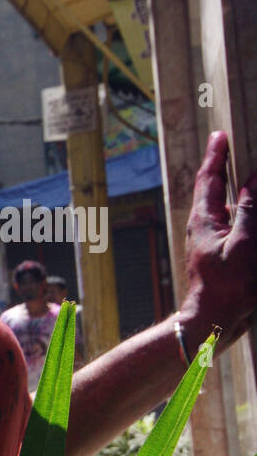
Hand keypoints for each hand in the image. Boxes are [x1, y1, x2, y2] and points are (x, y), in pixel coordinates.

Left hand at [178, 131, 256, 353]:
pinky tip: (246, 204)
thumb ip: (249, 211)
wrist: (210, 321)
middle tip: (227, 143)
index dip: (216, 155)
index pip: (209, 178)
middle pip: (213, 187)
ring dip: (232, 186)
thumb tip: (252, 182)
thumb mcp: (243, 246)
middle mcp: (203, 225)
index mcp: (203, 220)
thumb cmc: (226, 287)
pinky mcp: (218, 251)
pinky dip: (239, 209)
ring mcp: (209, 238)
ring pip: (222, 204)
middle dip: (222, 164)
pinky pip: (230, 221)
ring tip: (241, 168)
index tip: (220, 134)